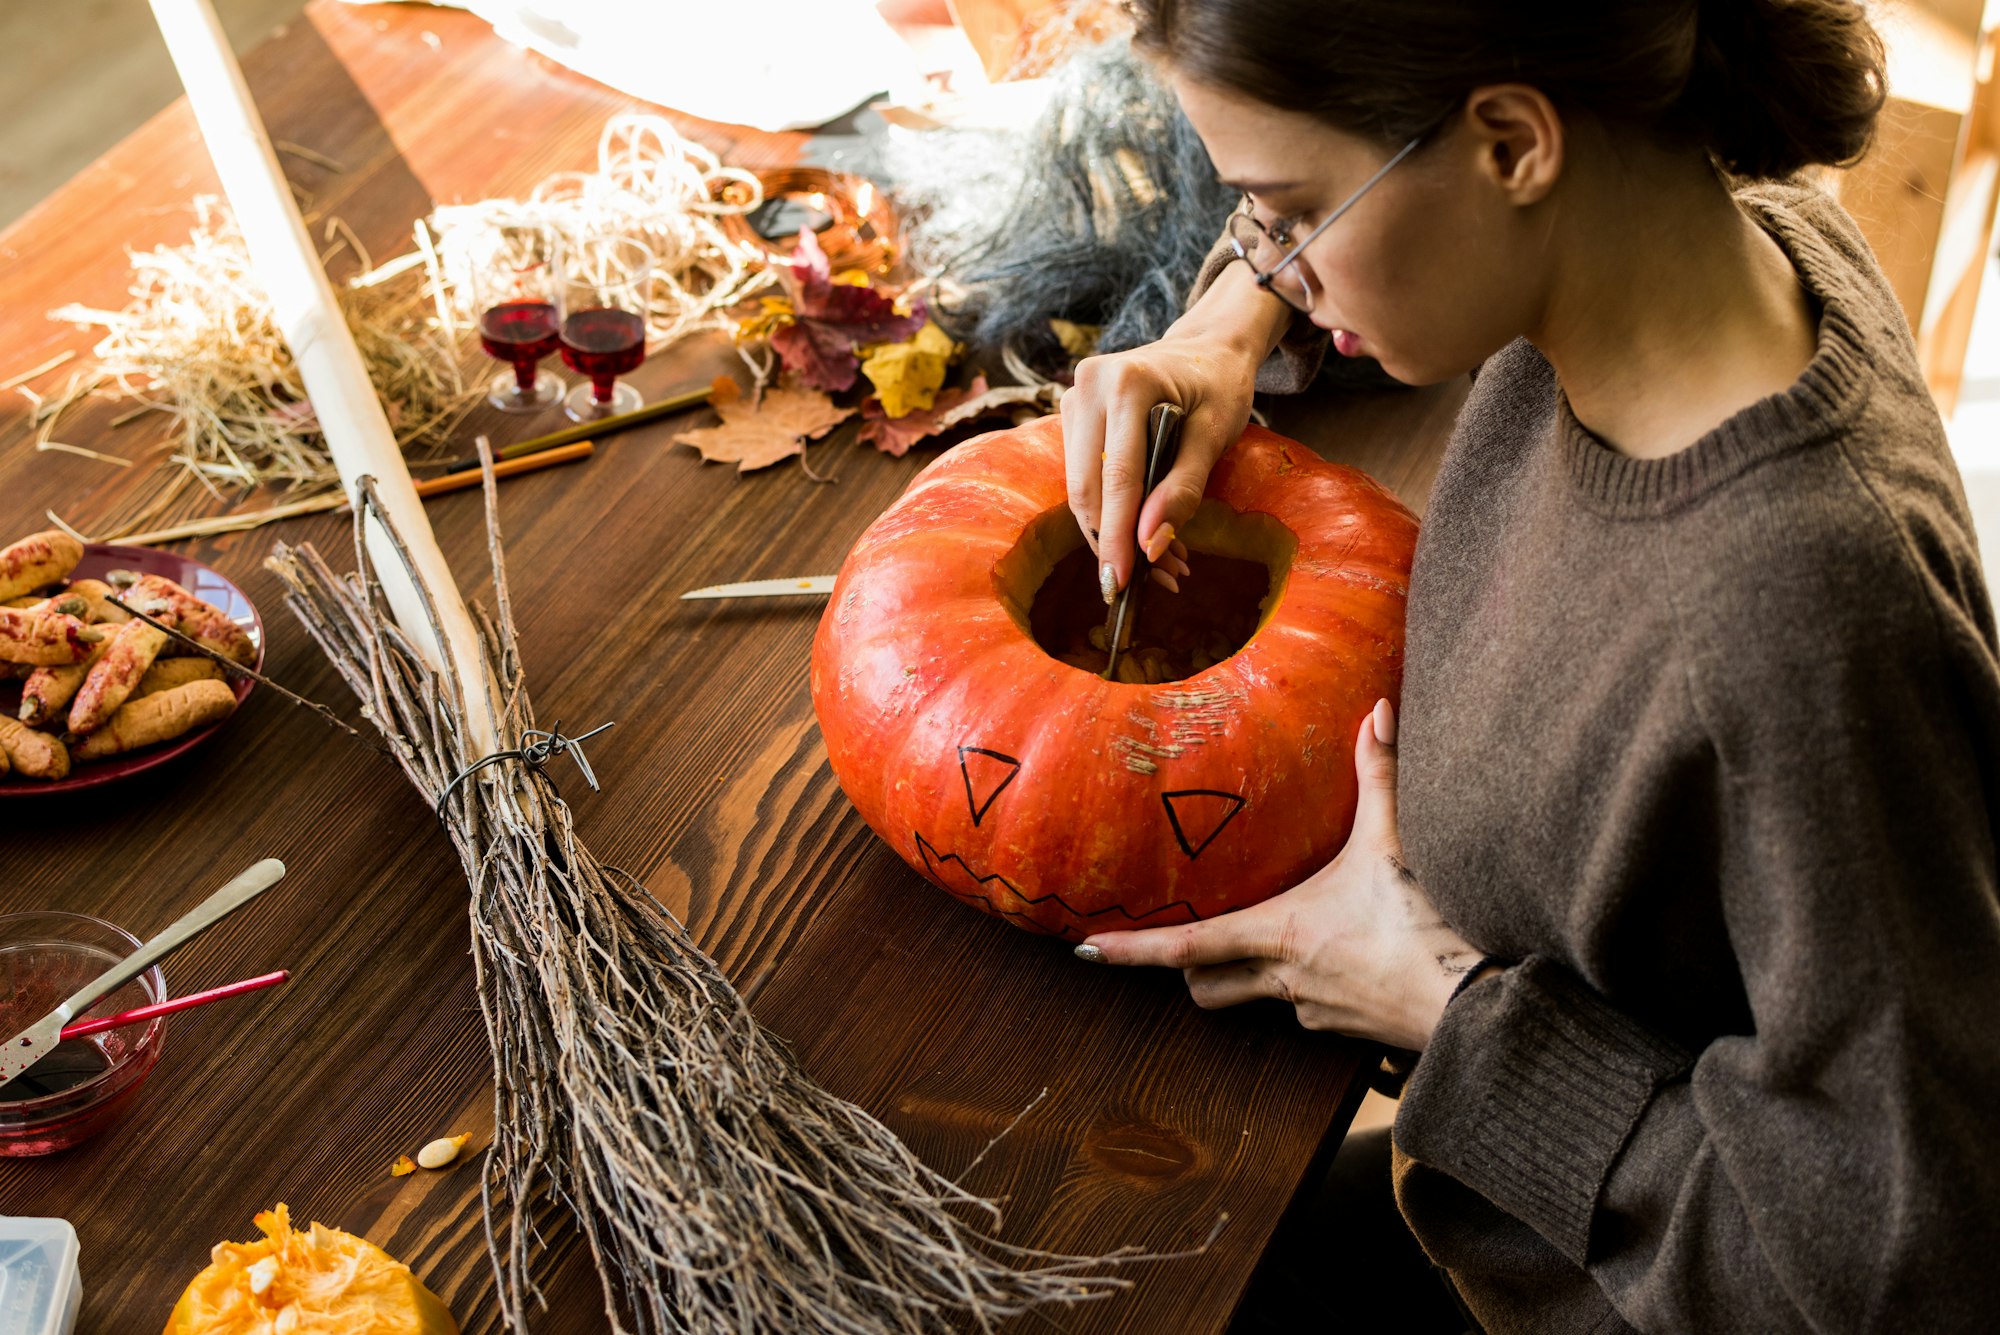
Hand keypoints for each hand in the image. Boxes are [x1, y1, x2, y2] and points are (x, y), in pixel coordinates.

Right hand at [1062, 261, 1285, 600]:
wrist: (1206, 349)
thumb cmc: (1218, 386)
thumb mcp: (1215, 434)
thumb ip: (1184, 488)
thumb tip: (1150, 545)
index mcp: (1126, 382)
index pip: (1116, 476)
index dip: (1117, 535)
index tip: (1122, 583)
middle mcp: (1087, 386)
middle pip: (1088, 488)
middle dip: (1116, 543)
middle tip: (1154, 585)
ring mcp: (1073, 400)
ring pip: (1082, 490)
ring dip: (1114, 535)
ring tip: (1162, 568)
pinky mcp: (1073, 418)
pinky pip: (1085, 478)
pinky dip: (1112, 514)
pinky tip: (1145, 539)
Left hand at [1075, 700, 1488, 1050]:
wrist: (1478, 1003)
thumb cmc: (1430, 925)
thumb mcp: (1396, 842)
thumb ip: (1380, 773)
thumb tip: (1378, 709)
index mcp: (1280, 933)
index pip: (1186, 949)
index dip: (1132, 950)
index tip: (1088, 949)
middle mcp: (1285, 979)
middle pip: (1206, 987)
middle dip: (1189, 970)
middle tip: (1184, 946)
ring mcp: (1314, 1011)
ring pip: (1256, 1000)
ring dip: (1249, 977)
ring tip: (1272, 942)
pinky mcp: (1347, 1031)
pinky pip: (1306, 1010)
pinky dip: (1306, 987)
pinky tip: (1340, 960)